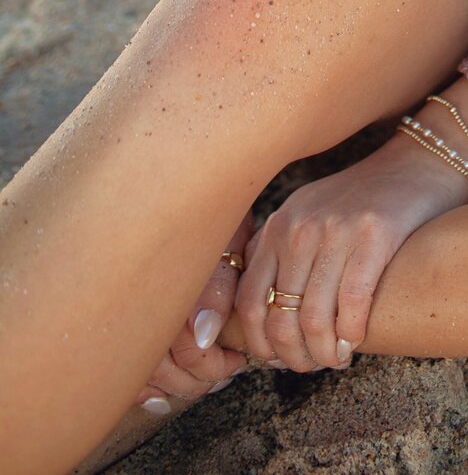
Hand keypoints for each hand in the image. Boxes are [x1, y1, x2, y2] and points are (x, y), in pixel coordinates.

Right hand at [134, 208, 253, 411]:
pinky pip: (123, 367)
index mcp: (175, 285)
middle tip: (223, 373)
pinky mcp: (119, 313)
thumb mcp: (226, 238)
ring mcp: (129, 308)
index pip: (192, 351)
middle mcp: (146, 300)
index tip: (236, 359)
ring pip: (144, 372)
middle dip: (198, 378)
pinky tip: (157, 397)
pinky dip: (140, 387)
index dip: (217, 364)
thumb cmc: (213, 211)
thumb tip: (205, 333)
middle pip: (167, 369)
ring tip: (201, 380)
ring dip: (174, 383)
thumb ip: (217, 286)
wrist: (183, 182)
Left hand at [234, 133, 467, 372]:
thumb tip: (262, 322)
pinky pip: (352, 303)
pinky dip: (351, 334)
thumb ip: (280, 254)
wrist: (418, 164)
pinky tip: (357, 340)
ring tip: (337, 359)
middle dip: (295, 356)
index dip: (260, 344)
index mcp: (278, 225)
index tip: (279, 359)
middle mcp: (299, 226)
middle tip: (313, 365)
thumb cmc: (363, 200)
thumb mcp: (308, 214)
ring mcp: (335, 229)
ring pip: (313, 318)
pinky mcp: (374, 234)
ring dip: (324, 354)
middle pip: (280, 318)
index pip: (248, 302)